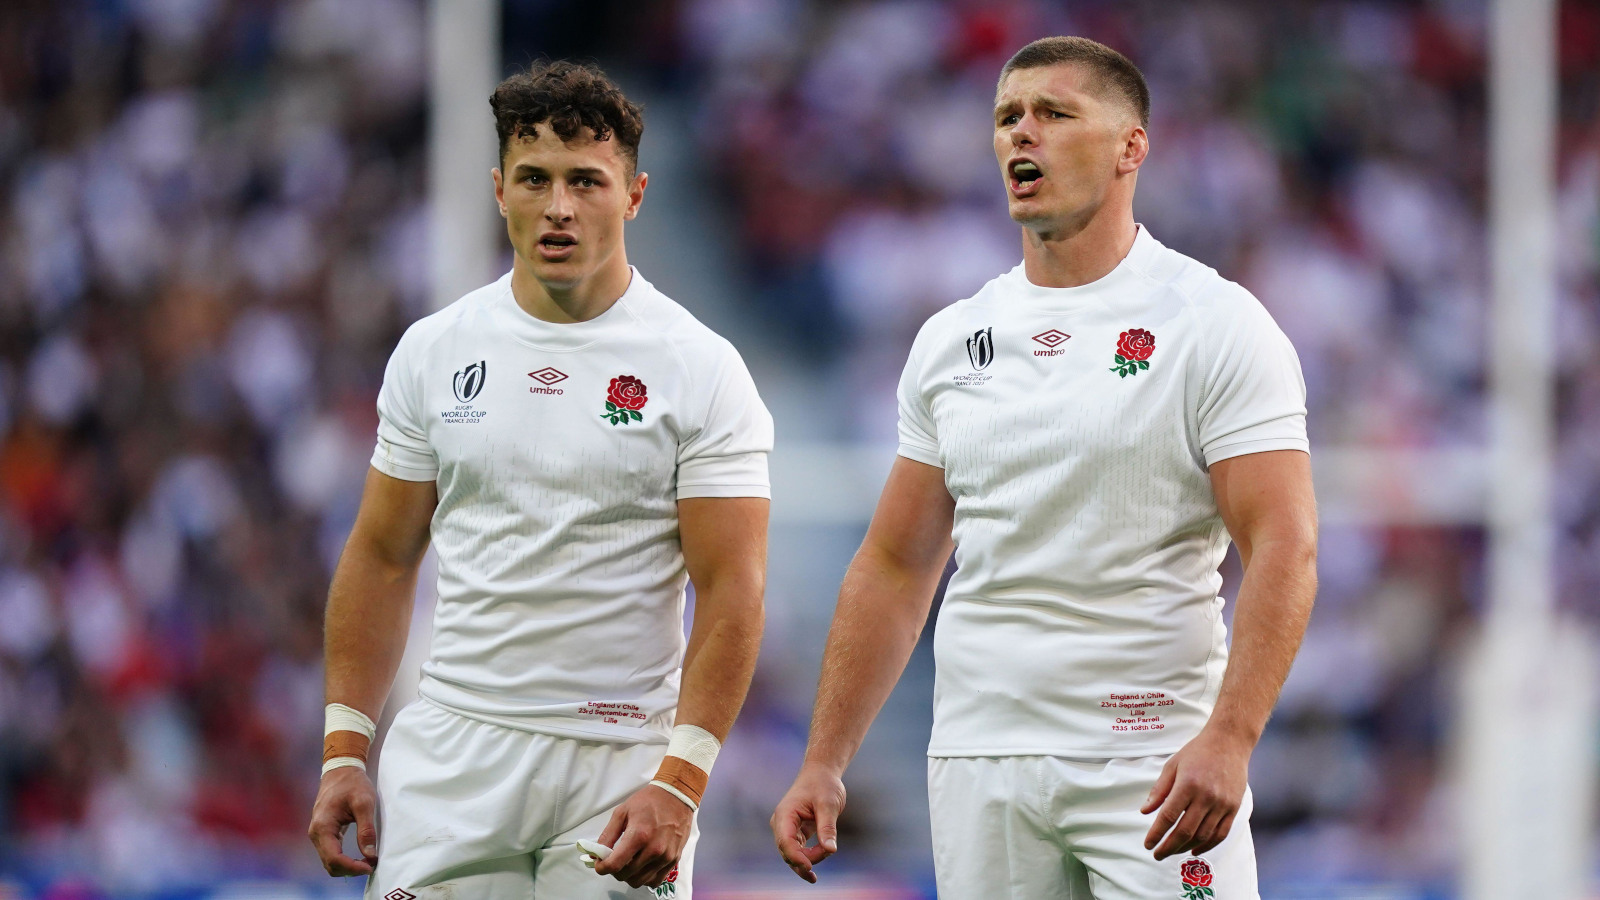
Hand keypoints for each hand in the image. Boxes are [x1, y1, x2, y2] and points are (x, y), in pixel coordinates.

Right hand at [307, 766, 379, 875]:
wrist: (341, 770)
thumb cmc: (353, 783)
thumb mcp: (365, 803)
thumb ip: (367, 829)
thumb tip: (370, 855)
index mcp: (323, 826)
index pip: (334, 858)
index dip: (352, 867)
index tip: (370, 866)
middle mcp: (316, 833)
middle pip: (330, 864)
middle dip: (350, 869)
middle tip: (371, 865)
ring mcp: (318, 834)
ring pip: (329, 861)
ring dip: (347, 867)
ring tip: (368, 862)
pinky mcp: (323, 833)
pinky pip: (331, 853)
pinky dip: (344, 860)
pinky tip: (359, 857)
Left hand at [592, 784, 693, 888]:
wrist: (676, 796)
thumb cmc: (648, 801)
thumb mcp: (622, 812)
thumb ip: (608, 835)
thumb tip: (597, 854)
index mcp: (639, 835)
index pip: (615, 864)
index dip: (602, 868)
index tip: (600, 865)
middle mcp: (654, 849)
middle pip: (626, 875)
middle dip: (614, 871)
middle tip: (614, 860)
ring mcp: (666, 856)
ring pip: (639, 881)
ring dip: (629, 876)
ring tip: (628, 862)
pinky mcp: (674, 859)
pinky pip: (655, 881)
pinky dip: (644, 878)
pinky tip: (641, 866)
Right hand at [770, 762, 846, 882]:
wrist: (821, 773)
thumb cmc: (823, 785)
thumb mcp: (828, 804)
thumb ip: (827, 827)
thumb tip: (830, 850)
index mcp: (785, 814)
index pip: (785, 842)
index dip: (796, 857)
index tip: (810, 867)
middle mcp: (781, 823)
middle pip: (788, 852)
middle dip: (806, 860)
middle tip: (828, 852)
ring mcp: (786, 828)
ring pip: (792, 854)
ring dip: (809, 859)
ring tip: (828, 852)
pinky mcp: (795, 832)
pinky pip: (799, 850)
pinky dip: (810, 856)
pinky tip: (822, 856)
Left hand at [1141, 726, 1251, 859]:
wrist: (1229, 743)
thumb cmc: (1197, 752)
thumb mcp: (1172, 765)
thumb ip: (1159, 790)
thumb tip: (1145, 811)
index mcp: (1188, 784)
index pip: (1169, 816)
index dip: (1157, 833)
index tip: (1148, 844)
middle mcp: (1206, 796)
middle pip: (1185, 830)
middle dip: (1168, 846)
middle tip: (1157, 854)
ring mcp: (1222, 804)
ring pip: (1203, 835)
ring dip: (1185, 847)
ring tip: (1172, 851)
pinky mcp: (1234, 808)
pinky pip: (1220, 833)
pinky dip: (1207, 846)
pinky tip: (1194, 849)